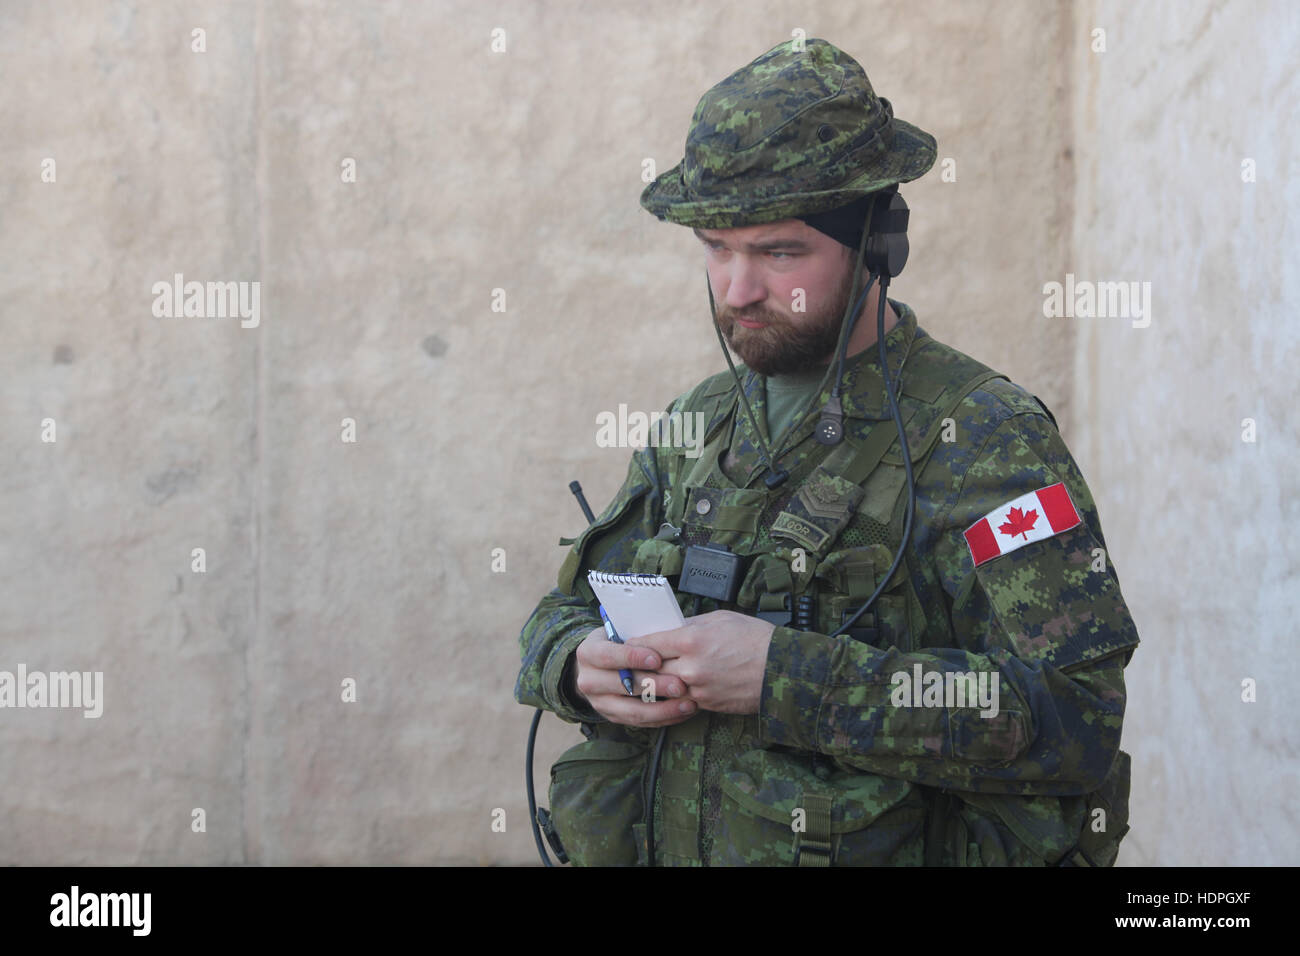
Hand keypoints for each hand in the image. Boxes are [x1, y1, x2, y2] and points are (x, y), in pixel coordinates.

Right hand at [570, 626, 697, 727]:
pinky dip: (664, 718)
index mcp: (588, 653)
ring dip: (663, 709)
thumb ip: (639, 635)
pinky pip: (641, 722)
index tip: (657, 658)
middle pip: (623, 685)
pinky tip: (683, 712)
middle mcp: (588, 680)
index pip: (608, 656)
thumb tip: (671, 632)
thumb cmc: (618, 641)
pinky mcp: (613, 717)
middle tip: (680, 685)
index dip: (632, 657)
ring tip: (688, 704)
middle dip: (654, 686)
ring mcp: (599, 703)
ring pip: (633, 711)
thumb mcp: (620, 632)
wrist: (598, 665)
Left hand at [626, 610, 773, 715]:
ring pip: (662, 690)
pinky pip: (681, 701)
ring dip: (654, 686)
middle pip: (648, 671)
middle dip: (638, 668)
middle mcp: (689, 667)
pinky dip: (675, 695)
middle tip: (628, 665)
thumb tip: (669, 629)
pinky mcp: (707, 705)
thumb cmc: (754, 638)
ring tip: (648, 679)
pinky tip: (674, 688)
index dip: (633, 645)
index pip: (646, 644)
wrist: (781, 668)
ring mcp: (697, 690)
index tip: (627, 645)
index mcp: (690, 640)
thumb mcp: (719, 619)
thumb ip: (689, 625)